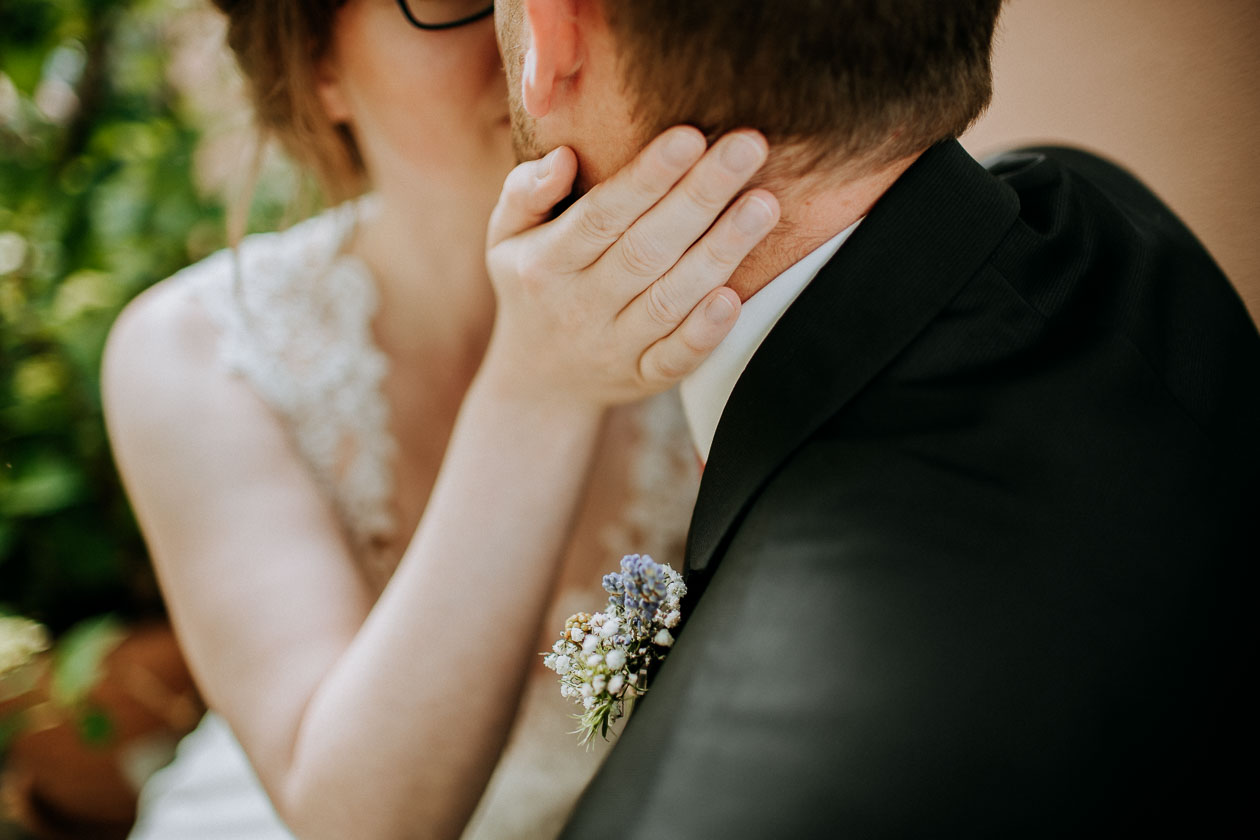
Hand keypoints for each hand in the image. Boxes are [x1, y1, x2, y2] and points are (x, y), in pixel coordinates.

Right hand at [481, 126, 779, 408]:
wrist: (539, 381)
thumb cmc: (534, 283)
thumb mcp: (507, 236)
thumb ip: (526, 191)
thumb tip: (563, 156)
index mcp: (547, 262)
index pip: (602, 213)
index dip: (648, 176)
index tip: (691, 135)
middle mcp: (580, 305)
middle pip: (646, 248)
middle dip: (700, 196)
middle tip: (750, 146)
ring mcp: (614, 346)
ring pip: (669, 299)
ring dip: (720, 253)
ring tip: (764, 205)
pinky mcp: (646, 377)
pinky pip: (677, 358)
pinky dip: (705, 332)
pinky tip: (737, 297)